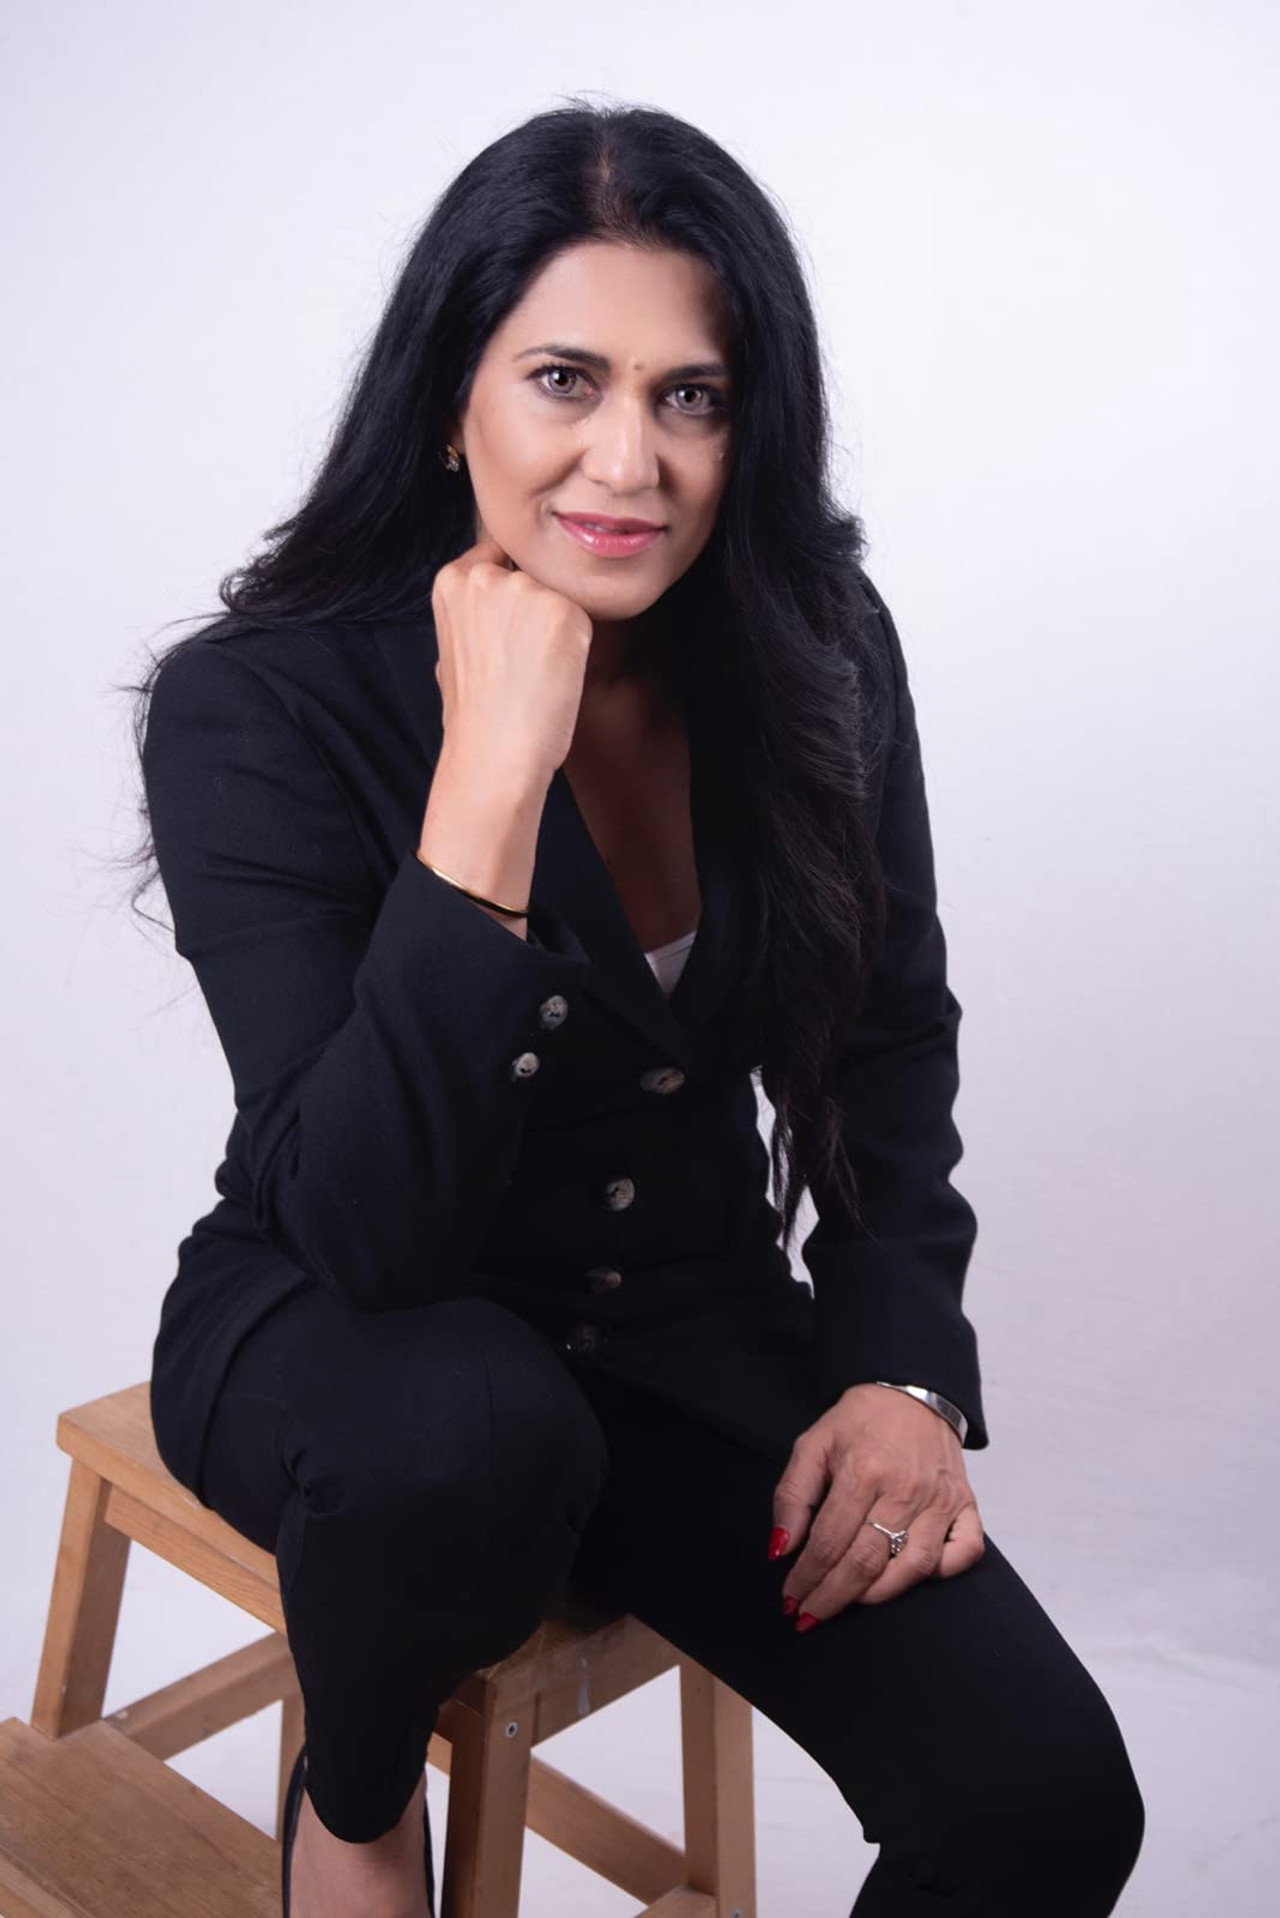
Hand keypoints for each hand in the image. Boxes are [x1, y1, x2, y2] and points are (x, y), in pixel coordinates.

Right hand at [430, 526, 593, 783]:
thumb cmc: (475, 713)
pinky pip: (582, 621)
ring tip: (534, 672)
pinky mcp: (563, 612)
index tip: (511, 628)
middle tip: (522, 659)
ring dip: (558, 628)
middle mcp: (486, 575)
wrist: (492, 754)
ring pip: (559, 598)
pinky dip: (576, 649)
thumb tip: (502, 601)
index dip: (513, 590)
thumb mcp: (454, 647)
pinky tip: (552, 677)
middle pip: (534, 574)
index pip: (500, 554)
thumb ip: (476, 611)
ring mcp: (526, 591)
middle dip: (537, 607)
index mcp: (452, 580)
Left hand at [770, 1383, 984, 1621]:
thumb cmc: (859, 1421)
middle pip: (866, 1561)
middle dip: (833, 1597)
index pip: (829, 1542)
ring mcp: (940, 1499)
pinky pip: (964, 1552)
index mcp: (863, 1471)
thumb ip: (792, 1496)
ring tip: (852, 1601)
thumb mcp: (812, 1445)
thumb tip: (781, 1549)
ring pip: (914, 1566)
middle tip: (809, 1616)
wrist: (910, 1391)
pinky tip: (911, 1577)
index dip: (806, 1577)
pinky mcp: (966, 1503)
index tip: (790, 1599)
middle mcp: (905, 1489)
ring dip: (879, 1594)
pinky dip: (942, 1572)